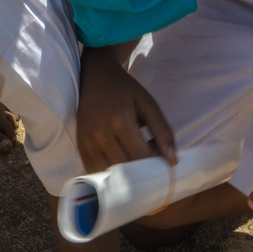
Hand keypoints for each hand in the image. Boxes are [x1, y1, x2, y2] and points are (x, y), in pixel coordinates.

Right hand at [77, 48, 175, 172]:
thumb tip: (173, 162)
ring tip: (135, 162)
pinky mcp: (80, 146)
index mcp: (119, 119)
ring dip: (126, 176)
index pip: (142, 156)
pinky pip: (97, 171)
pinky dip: (111, 173)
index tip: (163, 163)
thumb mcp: (148, 103)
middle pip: (126, 170)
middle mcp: (100, 133)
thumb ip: (163, 131)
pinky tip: (120, 162)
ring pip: (111, 175)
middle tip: (151, 164)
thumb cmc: (124, 89)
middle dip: (142, 172)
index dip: (156, 165)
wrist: (95, 75)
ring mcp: (87, 141)